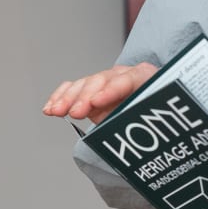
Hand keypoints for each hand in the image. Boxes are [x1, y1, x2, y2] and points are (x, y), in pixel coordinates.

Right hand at [42, 62, 157, 125]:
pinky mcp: (91, 90)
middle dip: (85, 96)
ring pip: (84, 84)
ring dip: (68, 98)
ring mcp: (105, 82)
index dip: (110, 90)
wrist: (155, 114)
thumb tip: (135, 133)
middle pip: (101, 80)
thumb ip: (142, 120)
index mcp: (144, 77)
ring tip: (55, 111)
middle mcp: (123, 75)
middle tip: (74, 113)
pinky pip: (74, 88)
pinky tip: (51, 107)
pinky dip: (62, 97)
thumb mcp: (154, 118)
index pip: (127, 79)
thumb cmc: (157, 116)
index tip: (96, 102)